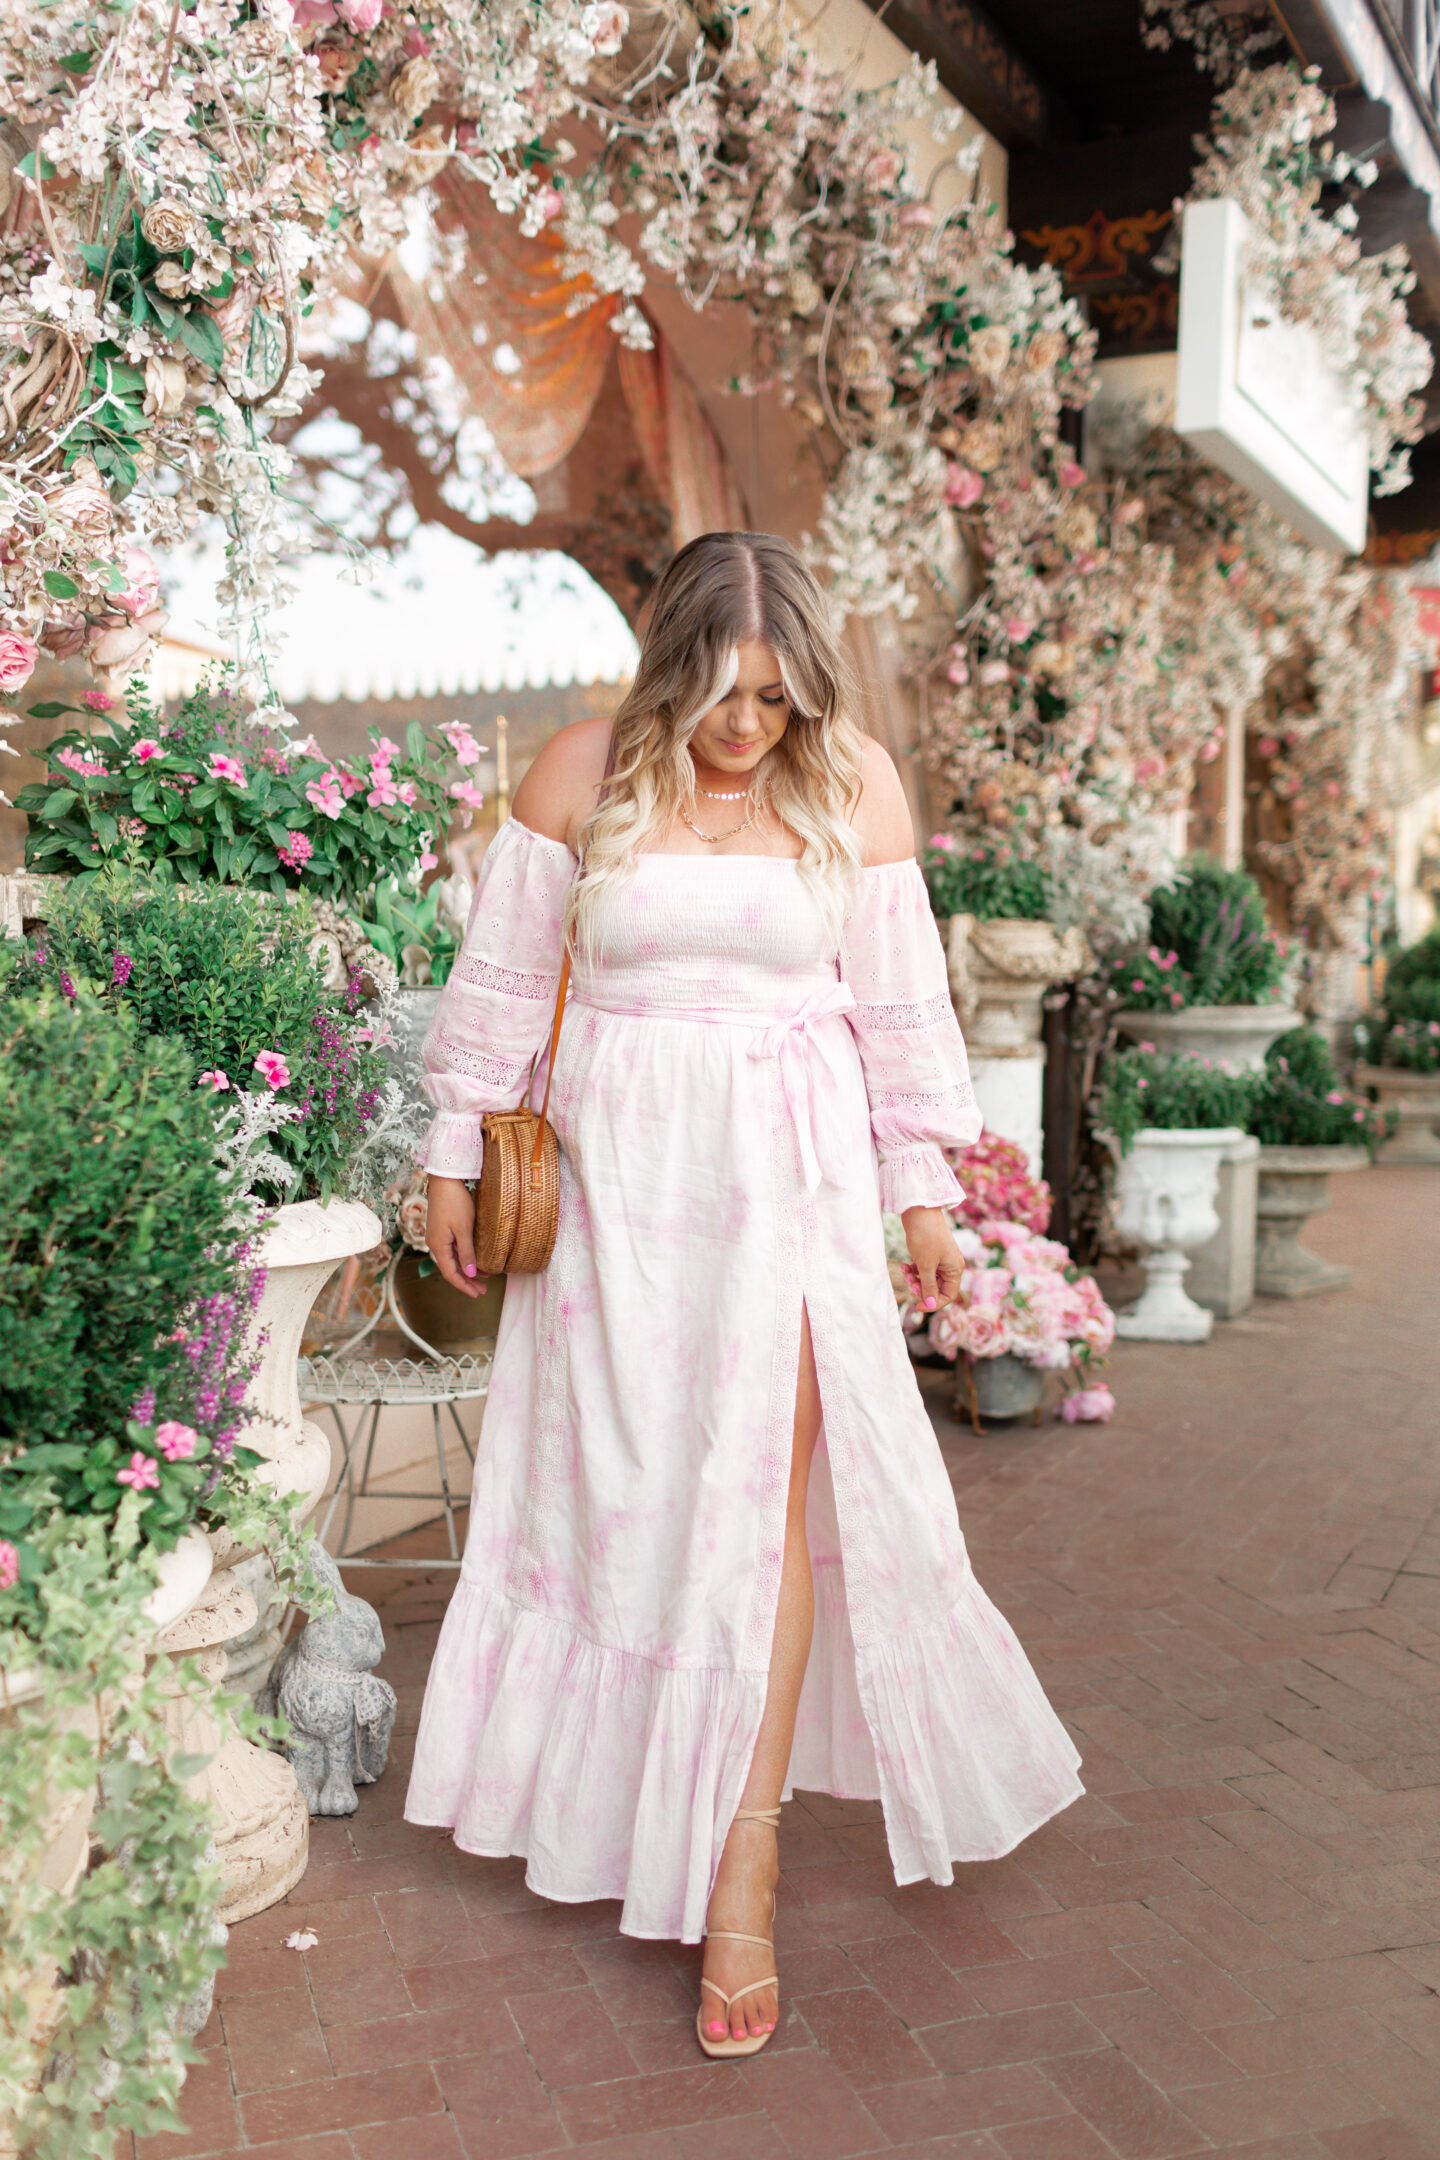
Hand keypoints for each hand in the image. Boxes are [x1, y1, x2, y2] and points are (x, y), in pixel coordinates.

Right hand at [426, 1175, 485, 1297]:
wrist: (445, 1179)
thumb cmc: (455, 1202)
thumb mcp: (464, 1229)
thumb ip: (466, 1252)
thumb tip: (470, 1273)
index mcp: (438, 1246)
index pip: (451, 1274)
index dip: (464, 1286)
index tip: (477, 1294)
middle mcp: (435, 1244)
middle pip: (451, 1269)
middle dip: (467, 1281)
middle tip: (483, 1290)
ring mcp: (438, 1237)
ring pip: (453, 1260)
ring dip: (467, 1270)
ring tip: (484, 1278)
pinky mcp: (443, 1229)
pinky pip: (453, 1250)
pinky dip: (464, 1258)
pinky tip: (475, 1260)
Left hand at [901, 1205, 963, 1313]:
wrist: (919, 1211)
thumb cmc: (925, 1237)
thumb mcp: (925, 1265)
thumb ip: (928, 1286)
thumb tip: (931, 1305)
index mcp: (955, 1269)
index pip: (948, 1295)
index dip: (933, 1303)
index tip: (918, 1306)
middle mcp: (951, 1266)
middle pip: (938, 1288)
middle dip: (922, 1289)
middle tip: (909, 1284)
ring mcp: (941, 1260)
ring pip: (928, 1279)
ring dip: (916, 1279)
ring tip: (905, 1272)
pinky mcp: (931, 1254)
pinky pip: (924, 1270)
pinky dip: (914, 1271)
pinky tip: (905, 1266)